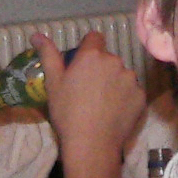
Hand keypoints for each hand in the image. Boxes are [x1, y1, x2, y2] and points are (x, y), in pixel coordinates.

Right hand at [38, 31, 146, 177]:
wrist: (92, 143)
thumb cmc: (68, 112)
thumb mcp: (53, 82)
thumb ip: (48, 55)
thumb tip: (37, 35)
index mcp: (93, 55)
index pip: (94, 37)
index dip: (88, 47)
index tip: (81, 64)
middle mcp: (115, 62)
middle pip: (108, 58)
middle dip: (100, 67)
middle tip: (87, 88)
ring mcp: (131, 79)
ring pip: (121, 74)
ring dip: (113, 81)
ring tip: (101, 102)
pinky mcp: (141, 96)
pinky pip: (131, 91)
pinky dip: (124, 97)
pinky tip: (113, 111)